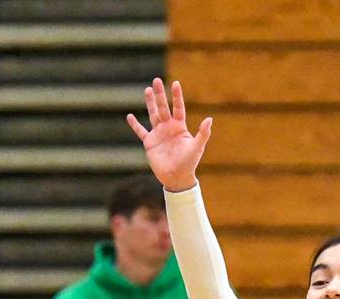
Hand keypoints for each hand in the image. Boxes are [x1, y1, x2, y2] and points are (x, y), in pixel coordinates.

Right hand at [126, 77, 211, 191]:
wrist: (177, 177)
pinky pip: (141, 131)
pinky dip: (135, 125)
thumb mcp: (197, 147)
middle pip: (163, 107)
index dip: (177, 96)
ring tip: (147, 90)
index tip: (176, 83)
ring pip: (153, 115)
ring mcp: (158, 134)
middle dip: (160, 94)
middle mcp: (169, 128)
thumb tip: (210, 119)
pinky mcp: (149, 143)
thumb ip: (203, 133)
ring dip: (150, 103)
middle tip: (156, 80)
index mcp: (180, 127)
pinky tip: (130, 116)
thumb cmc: (189, 163)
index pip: (178, 108)